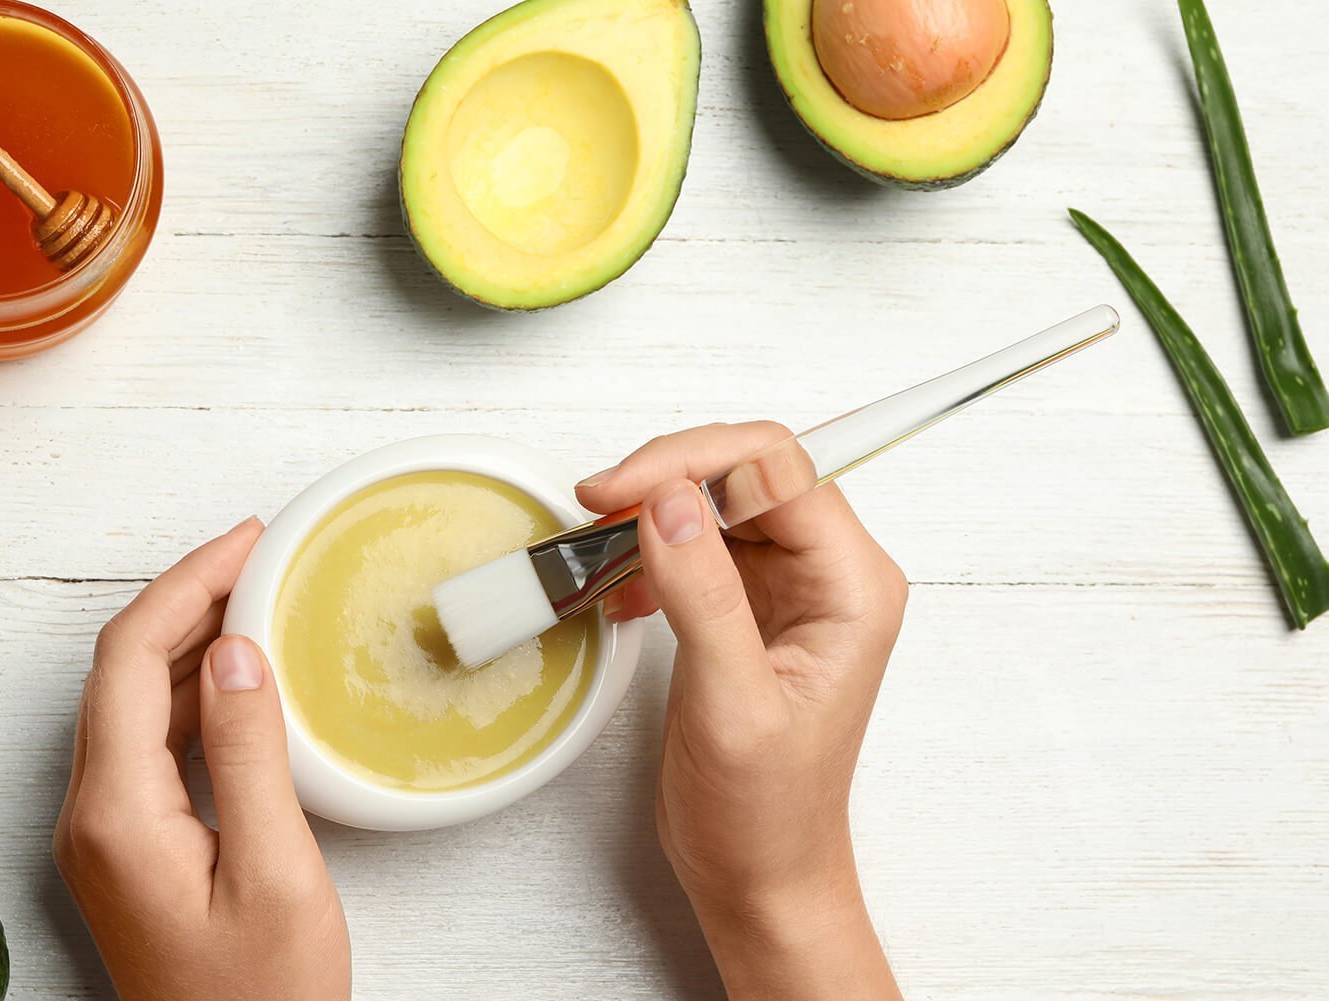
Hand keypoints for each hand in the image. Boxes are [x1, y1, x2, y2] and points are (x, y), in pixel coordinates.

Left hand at [53, 518, 349, 1000]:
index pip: (128, 660)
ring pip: (130, 702)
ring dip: (186, 638)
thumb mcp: (275, 871)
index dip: (184, 585)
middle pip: (119, 671)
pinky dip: (188, 690)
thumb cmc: (265, 994)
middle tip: (258, 555)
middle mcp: (92, 816)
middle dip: (184, 598)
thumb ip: (248, 756)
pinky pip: (146, 741)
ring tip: (255, 595)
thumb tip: (236, 652)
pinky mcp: (130, 846)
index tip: (247, 543)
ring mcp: (105, 833)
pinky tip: (237, 677)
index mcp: (117, 816)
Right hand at [578, 422, 906, 1000]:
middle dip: (667, 477)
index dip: (693, 461)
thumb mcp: (731, 706)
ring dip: (652, 511)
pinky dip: (650, 550)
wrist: (761, 874)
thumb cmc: (767, 814)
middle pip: (748, 470)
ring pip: (717, 501)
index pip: (777, 468)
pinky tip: (618, 587)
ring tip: (597, 545)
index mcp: (851, 587)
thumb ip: (704, 595)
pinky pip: (698, 544)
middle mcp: (829, 574)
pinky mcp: (749, 606)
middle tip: (598, 506)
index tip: (621, 491)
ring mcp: (790, 587)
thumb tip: (668, 502)